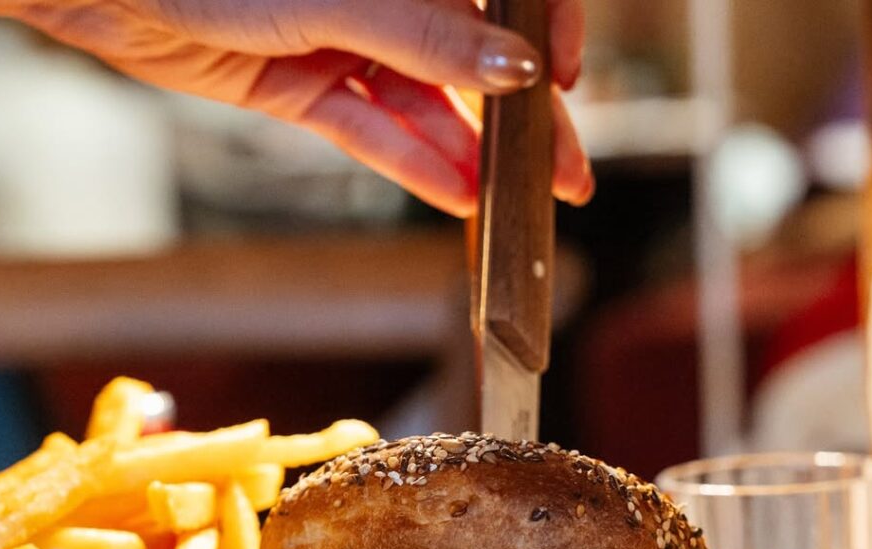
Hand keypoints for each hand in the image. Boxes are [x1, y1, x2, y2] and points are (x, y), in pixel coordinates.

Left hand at [0, 0, 592, 215]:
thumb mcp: (337, 2)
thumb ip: (427, 40)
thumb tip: (517, 74)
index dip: (541, 32)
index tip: (565, 79)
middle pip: (469, 59)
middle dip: (518, 121)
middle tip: (563, 178)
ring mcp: (344, 40)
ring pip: (424, 105)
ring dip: (470, 156)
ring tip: (514, 205)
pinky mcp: (306, 86)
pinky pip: (371, 131)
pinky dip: (410, 164)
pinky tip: (456, 196)